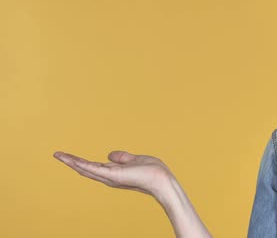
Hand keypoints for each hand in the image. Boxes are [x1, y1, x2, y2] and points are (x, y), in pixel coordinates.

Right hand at [53, 150, 173, 199]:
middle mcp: (110, 177)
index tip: (69, 156)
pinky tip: (72, 160)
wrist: (161, 180)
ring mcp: (110, 177)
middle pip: (86, 169)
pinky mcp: (112, 175)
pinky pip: (94, 169)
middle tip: (57, 154)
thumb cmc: (152, 171)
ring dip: (72, 162)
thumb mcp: (135, 159)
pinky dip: (82, 164)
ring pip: (86, 169)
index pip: (94, 167)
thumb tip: (110, 154)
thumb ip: (122, 157)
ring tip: (59, 155)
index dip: (82, 162)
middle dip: (71, 162)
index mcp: (115, 173)